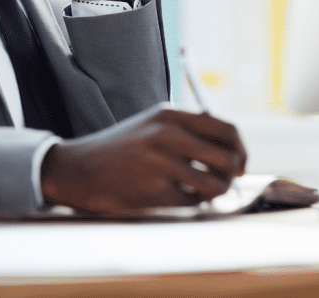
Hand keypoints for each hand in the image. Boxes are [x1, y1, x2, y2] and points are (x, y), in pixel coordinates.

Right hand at [40, 103, 246, 214]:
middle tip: (224, 182)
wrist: (78, 169)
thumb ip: (186, 129)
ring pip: (214, 184)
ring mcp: (160, 163)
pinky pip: (191, 202)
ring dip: (215, 193)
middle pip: (227, 157)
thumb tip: (232, 146)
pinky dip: (189, 203)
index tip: (240, 162)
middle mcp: (167, 135)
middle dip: (232, 174)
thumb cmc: (119, 150)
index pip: (226, 128)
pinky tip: (175, 197)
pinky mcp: (153, 190)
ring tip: (201, 192)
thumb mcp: (150, 125)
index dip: (240, 148)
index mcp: (169, 115)